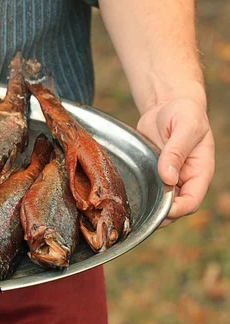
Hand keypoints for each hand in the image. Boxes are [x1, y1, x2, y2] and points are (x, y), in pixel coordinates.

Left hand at [136, 98, 214, 227]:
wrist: (168, 105)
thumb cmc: (184, 113)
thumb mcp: (185, 127)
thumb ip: (177, 151)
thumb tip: (168, 178)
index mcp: (200, 172)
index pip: (191, 201)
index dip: (176, 210)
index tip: (159, 210)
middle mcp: (185, 179)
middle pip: (174, 209)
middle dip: (158, 216)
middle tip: (136, 218)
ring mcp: (169, 178)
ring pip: (159, 203)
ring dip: (146, 209)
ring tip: (127, 214)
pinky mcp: (153, 173)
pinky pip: (147, 190)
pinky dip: (139, 196)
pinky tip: (123, 199)